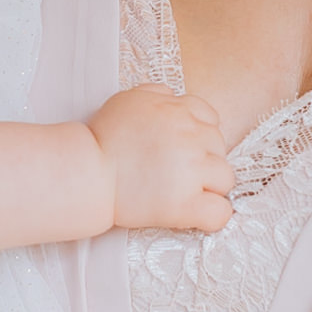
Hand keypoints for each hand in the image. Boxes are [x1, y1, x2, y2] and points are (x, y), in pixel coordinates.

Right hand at [88, 85, 232, 232]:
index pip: (211, 120)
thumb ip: (157, 95)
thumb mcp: (128, 101)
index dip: (200, 137)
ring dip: (209, 187)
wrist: (86, 173)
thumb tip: (175, 99)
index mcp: (178, 111)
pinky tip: (197, 216)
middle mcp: (190, 136)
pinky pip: (219, 213)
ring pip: (225, 179)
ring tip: (183, 193)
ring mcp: (190, 170)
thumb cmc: (101, 139)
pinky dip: (213, 217)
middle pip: (220, 149)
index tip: (184, 149)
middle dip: (204, 160)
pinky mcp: (184, 204)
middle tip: (177, 173)